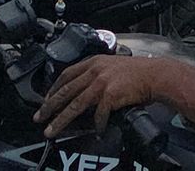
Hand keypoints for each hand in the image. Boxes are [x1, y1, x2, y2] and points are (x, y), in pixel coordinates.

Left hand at [34, 55, 158, 137]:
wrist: (155, 75)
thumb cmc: (138, 71)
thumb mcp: (113, 66)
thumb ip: (97, 75)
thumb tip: (83, 90)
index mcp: (95, 61)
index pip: (67, 75)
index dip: (54, 88)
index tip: (46, 99)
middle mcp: (95, 70)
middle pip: (66, 91)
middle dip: (50, 106)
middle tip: (39, 117)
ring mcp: (102, 83)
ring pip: (75, 105)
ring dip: (61, 120)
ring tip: (51, 131)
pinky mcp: (110, 95)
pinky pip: (98, 115)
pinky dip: (96, 125)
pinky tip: (96, 132)